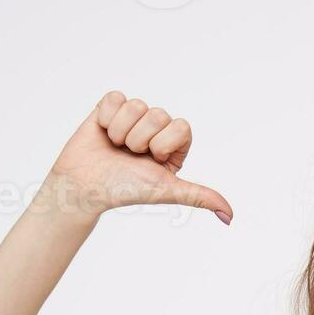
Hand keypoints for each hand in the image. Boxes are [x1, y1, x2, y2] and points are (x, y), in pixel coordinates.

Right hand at [44, 91, 232, 222]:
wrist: (84, 186)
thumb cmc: (125, 190)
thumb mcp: (167, 191)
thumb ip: (200, 196)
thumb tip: (229, 216)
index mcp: (174, 144)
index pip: (181, 127)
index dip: (163, 144)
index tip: (151, 159)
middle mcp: (156, 128)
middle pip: (158, 114)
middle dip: (140, 139)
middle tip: (129, 155)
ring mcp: (133, 117)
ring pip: (137, 105)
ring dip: (121, 131)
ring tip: (115, 146)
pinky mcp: (110, 107)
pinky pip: (115, 97)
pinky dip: (106, 118)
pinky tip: (103, 133)